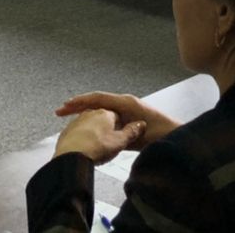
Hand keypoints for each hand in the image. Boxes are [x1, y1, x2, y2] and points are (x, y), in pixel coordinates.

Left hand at [53, 109, 144, 164]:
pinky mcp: (67, 131)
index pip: (117, 115)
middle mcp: (90, 113)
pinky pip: (77, 133)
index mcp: (105, 113)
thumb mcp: (120, 142)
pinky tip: (84, 150)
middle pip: (102, 119)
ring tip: (96, 149)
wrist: (71, 157)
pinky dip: (82, 140)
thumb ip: (132, 132)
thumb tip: (141, 125)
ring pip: (89, 125)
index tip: (121, 135)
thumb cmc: (96, 148)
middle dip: (106, 130)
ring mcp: (77, 122)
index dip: (120, 126)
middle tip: (108, 144)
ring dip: (93, 134)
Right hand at [56, 92, 180, 150]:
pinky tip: (86, 124)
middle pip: (96, 101)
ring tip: (68, 116)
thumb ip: (121, 131)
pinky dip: (94, 116)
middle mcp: (124, 102)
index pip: (98, 98)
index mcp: (125, 102)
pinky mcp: (128, 115)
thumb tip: (105, 131)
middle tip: (60, 111)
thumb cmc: (159, 134)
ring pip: (100, 106)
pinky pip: (106, 113)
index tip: (66, 105)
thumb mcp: (138, 134)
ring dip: (84, 110)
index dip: (81, 101)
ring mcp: (126, 108)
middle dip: (78, 105)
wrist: (174, 135)